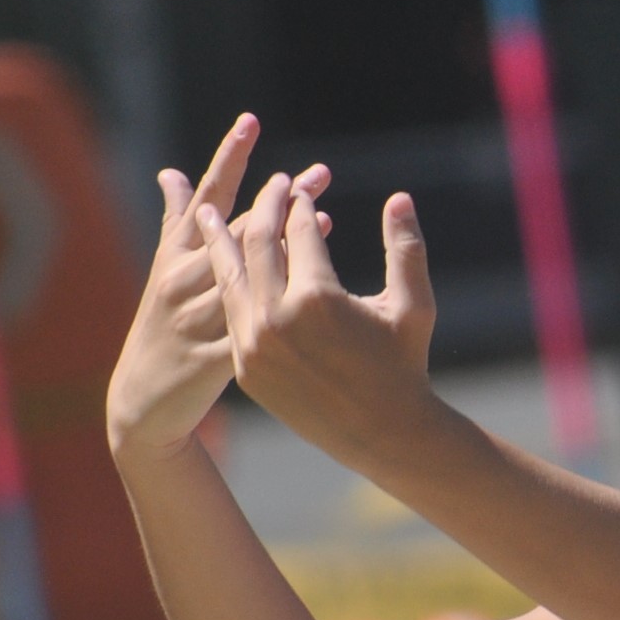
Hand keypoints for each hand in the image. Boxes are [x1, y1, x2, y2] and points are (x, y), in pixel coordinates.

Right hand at [107, 114, 330, 461]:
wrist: (142, 401)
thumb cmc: (160, 326)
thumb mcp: (163, 270)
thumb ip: (175, 220)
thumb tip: (172, 172)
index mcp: (174, 256)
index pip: (206, 198)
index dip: (228, 159)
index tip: (252, 122)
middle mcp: (182, 279)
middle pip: (236, 229)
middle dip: (278, 199)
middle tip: (318, 173)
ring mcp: (196, 316)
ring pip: (245, 271)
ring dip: (286, 241)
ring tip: (322, 212)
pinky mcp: (214, 355)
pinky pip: (254, 320)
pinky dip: (283, 296)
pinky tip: (313, 280)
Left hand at [196, 173, 435, 466]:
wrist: (382, 434)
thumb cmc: (404, 365)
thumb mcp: (413, 304)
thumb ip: (406, 247)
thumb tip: (400, 197)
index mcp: (317, 297)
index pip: (298, 231)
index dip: (300, 205)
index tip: (300, 187)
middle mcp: (277, 319)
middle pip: (258, 245)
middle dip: (264, 209)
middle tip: (269, 186)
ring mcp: (255, 346)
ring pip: (230, 277)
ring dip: (219, 241)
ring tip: (207, 212)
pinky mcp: (245, 369)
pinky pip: (231, 314)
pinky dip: (226, 285)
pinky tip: (222, 268)